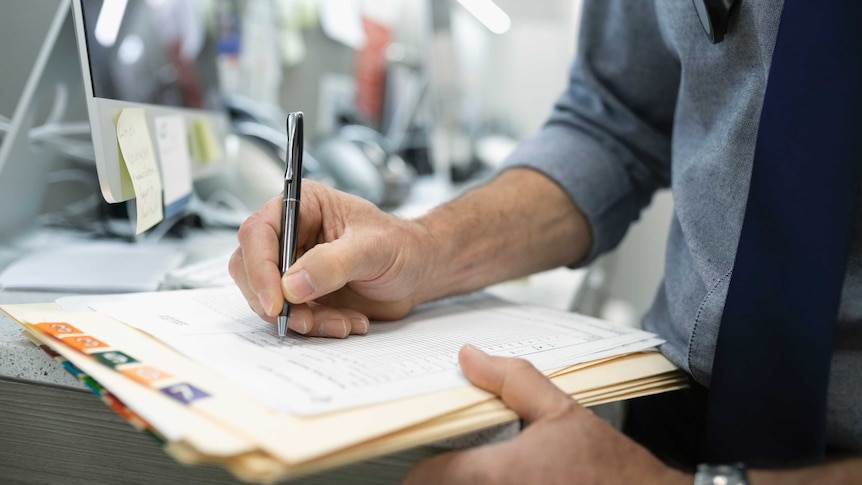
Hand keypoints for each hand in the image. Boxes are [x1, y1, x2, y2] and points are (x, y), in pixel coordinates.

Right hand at [229, 180, 429, 337]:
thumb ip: (332, 263)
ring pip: (267, 299)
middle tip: (305, 320)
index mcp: (303, 207)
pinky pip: (291, 317)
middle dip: (275, 301)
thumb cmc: (401, 246)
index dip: (259, 267)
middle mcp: (291, 235)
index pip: (258, 232)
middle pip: (250, 268)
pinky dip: (316, 327)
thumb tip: (292, 284)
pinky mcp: (302, 295)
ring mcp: (293, 267)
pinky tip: (349, 322)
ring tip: (342, 322)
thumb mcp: (373, 249)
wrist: (419, 271)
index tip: (275, 301)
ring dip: (301, 319)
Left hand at [403, 345, 690, 484]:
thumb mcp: (562, 413)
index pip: (423, 478)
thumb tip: (469, 356)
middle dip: (444, 481)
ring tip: (497, 478)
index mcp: (495, 476)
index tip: (440, 458)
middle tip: (465, 469)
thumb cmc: (612, 471)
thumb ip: (512, 381)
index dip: (428, 467)